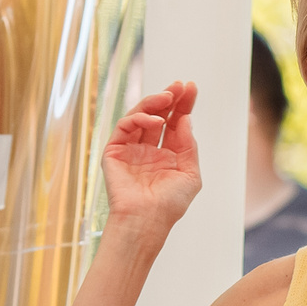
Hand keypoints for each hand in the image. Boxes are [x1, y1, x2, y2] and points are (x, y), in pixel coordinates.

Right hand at [102, 82, 201, 232]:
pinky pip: (126, 126)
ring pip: (140, 116)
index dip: (183, 106)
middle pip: (159, 116)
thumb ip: (188, 145)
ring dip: (154, 103)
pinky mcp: (115, 151)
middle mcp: (149, 150)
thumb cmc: (169, 204)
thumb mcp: (190, 174)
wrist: (147, 219)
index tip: (191, 88)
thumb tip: (186, 119)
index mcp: (167, 156)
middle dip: (169, 98)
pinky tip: (156, 120)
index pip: (175, 124)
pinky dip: (140, 119)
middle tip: (179, 86)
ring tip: (168, 97)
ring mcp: (131, 149)